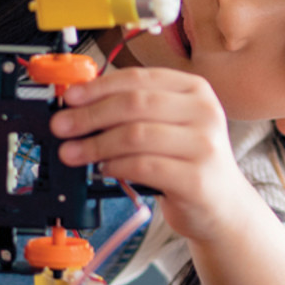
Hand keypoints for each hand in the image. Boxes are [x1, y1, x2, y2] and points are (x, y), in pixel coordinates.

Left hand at [49, 68, 255, 241]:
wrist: (223, 206)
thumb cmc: (188, 162)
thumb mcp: (169, 126)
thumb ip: (134, 111)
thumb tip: (79, 106)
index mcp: (195, 89)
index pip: (138, 78)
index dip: (98, 86)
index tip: (69, 98)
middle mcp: (204, 112)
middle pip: (134, 103)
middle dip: (90, 115)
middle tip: (61, 127)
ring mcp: (204, 145)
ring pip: (135, 135)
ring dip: (95, 144)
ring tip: (72, 153)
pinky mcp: (196, 178)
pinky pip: (143, 166)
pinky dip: (115, 167)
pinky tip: (102, 170)